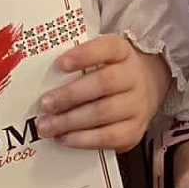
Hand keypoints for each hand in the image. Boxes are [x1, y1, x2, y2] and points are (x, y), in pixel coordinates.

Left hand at [37, 33, 171, 152]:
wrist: (146, 89)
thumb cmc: (112, 72)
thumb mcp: (101, 58)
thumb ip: (78, 63)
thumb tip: (43, 76)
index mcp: (123, 52)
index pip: (108, 48)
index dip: (84, 55)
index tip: (60, 63)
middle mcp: (134, 76)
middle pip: (104, 83)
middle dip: (70, 95)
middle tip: (45, 104)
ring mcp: (137, 104)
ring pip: (104, 112)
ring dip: (71, 121)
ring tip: (47, 125)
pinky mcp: (135, 129)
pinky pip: (109, 137)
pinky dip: (84, 139)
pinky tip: (65, 138)